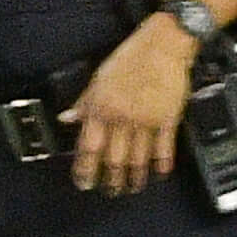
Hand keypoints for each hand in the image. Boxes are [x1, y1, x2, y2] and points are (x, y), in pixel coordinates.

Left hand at [63, 17, 194, 195]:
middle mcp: (122, 118)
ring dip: (134, 177)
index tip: (83, 182)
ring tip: (131, 188)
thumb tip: (67, 119)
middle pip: (113, 159)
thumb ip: (84, 102)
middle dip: (110, 180)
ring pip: (138, 159)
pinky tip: (158, 173)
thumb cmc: (130, 58)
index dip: (84, 168)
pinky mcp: (169, 120)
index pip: (89, 146)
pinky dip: (161, 164)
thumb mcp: (99, 77)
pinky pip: (164, 149)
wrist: (164, 45)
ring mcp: (147, 121)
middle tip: (109, 191)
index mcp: (102, 107)